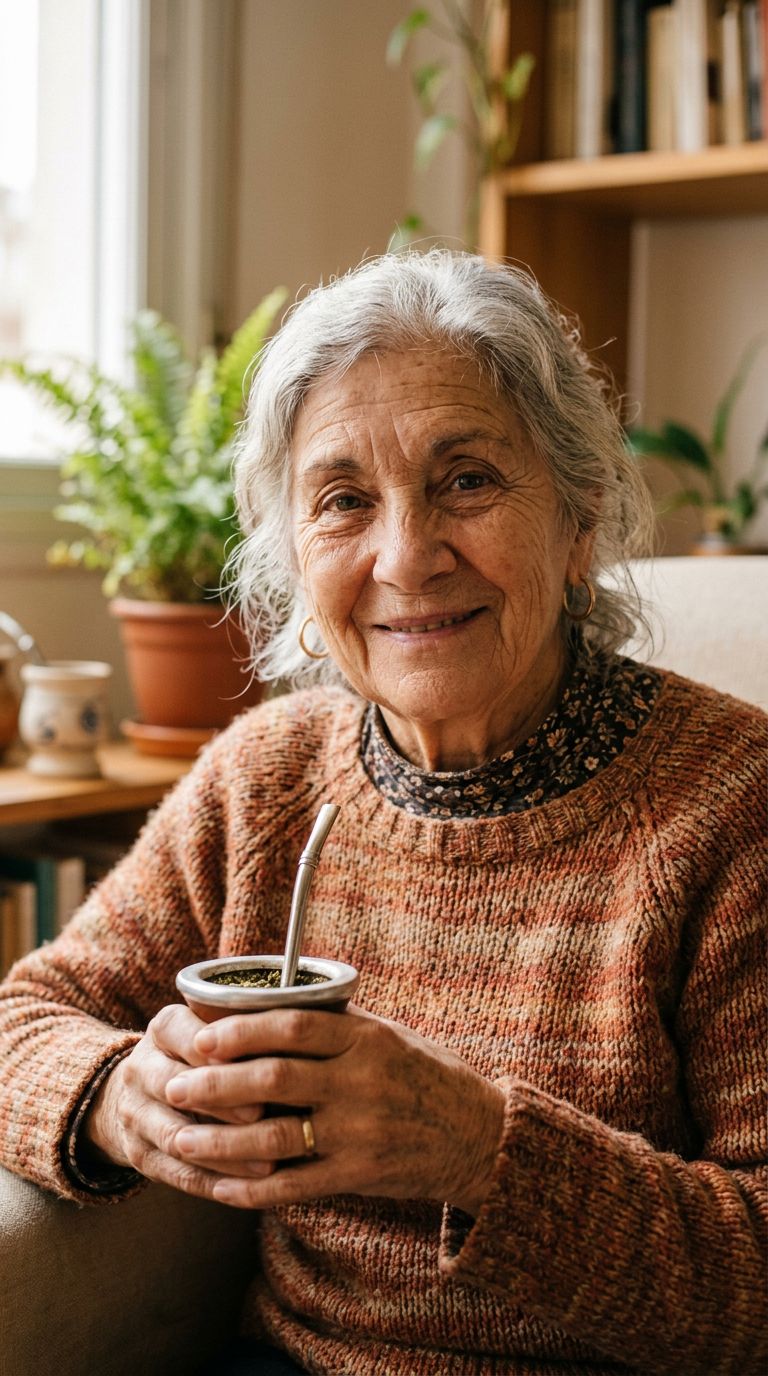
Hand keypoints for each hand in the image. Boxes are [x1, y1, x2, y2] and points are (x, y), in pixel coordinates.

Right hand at [82, 1004, 269, 1198]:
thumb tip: (299, 1037)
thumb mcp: (214, 1030)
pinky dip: (216, 1182)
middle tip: (264, 1115)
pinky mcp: (139, 1155)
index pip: (187, 1035)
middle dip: (223, 1103)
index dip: (221, 1051)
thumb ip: (246, 1032)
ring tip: (268, 1162)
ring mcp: (134, 1114)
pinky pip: (178, 1174)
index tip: (259, 1061)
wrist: (142, 1091)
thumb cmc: (201, 1054)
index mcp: (164, 1028)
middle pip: (178, 1087)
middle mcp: (141, 1068)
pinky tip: (251, 1187)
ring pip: (177, 1137)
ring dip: (223, 1152)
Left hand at [165, 1007, 505, 1214]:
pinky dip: (253, 1188)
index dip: (242, 1030)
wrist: (480, 1136)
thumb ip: (335, 1025)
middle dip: (215, 1083)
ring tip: (181, 1136)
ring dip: (221, 1139)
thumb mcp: (388, 1036)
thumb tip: (267, 1002)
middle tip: (175, 1085)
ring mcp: (361, 1132)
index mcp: (367, 1039)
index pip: (294, 1025)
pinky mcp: (361, 1176)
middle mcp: (362, 1082)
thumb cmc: (426, 1076)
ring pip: (276, 1135)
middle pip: (274, 1079)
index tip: (201, 1036)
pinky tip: (220, 1187)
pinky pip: (296, 1184)